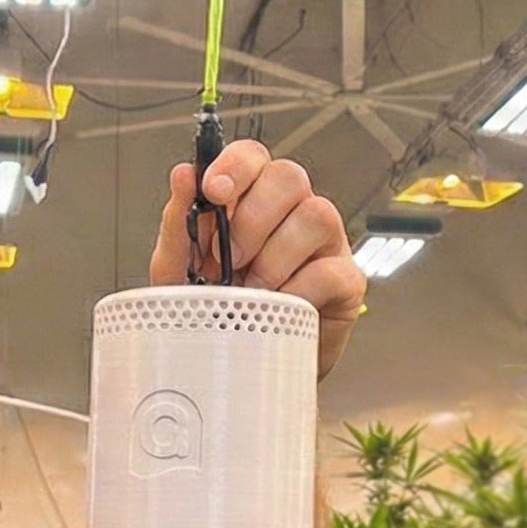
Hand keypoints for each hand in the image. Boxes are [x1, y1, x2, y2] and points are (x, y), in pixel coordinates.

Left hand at [150, 138, 363, 378]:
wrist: (241, 370)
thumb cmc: (215, 313)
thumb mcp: (181, 271)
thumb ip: (180, 224)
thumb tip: (183, 176)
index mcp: (253, 200)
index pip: (253, 157)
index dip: (236, 166)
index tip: (213, 190)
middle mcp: (292, 212)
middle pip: (290, 176)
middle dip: (253, 217)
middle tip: (231, 258)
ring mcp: (324, 243)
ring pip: (316, 214)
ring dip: (275, 255)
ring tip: (253, 289)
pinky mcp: (346, 280)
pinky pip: (331, 270)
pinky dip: (298, 290)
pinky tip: (280, 306)